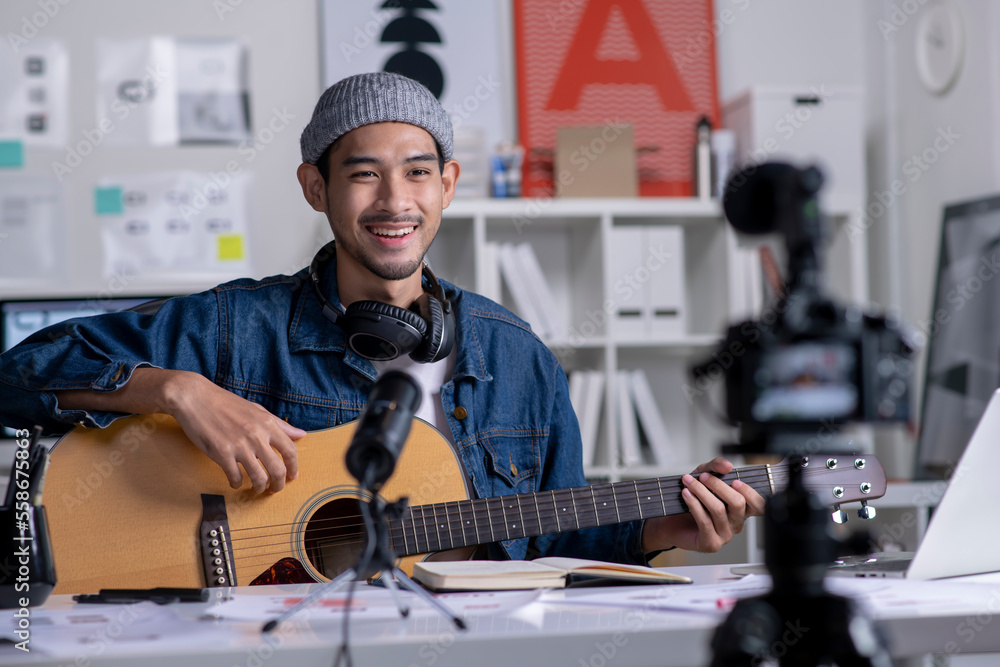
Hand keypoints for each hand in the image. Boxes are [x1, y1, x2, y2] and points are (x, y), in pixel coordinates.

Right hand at [165, 373, 304, 493]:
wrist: (195, 398)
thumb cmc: (226, 403)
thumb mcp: (257, 410)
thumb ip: (280, 424)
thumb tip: (301, 434)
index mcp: (267, 424)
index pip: (290, 451)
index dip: (294, 467)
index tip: (293, 476)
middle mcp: (256, 436)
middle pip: (277, 469)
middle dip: (279, 485)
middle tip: (275, 489)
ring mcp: (239, 446)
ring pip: (259, 478)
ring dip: (259, 488)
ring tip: (256, 489)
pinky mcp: (221, 454)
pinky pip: (235, 477)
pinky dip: (236, 484)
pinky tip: (235, 482)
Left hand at [642, 457, 765, 553]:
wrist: (672, 521)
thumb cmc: (692, 499)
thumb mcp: (704, 476)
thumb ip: (716, 467)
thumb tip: (727, 465)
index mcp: (741, 509)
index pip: (758, 505)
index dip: (750, 493)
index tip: (734, 480)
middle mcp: (736, 523)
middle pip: (738, 504)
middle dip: (719, 486)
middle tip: (703, 477)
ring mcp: (725, 535)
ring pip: (718, 510)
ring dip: (701, 492)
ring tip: (689, 482)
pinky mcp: (711, 543)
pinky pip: (705, 521)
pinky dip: (694, 504)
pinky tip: (686, 494)